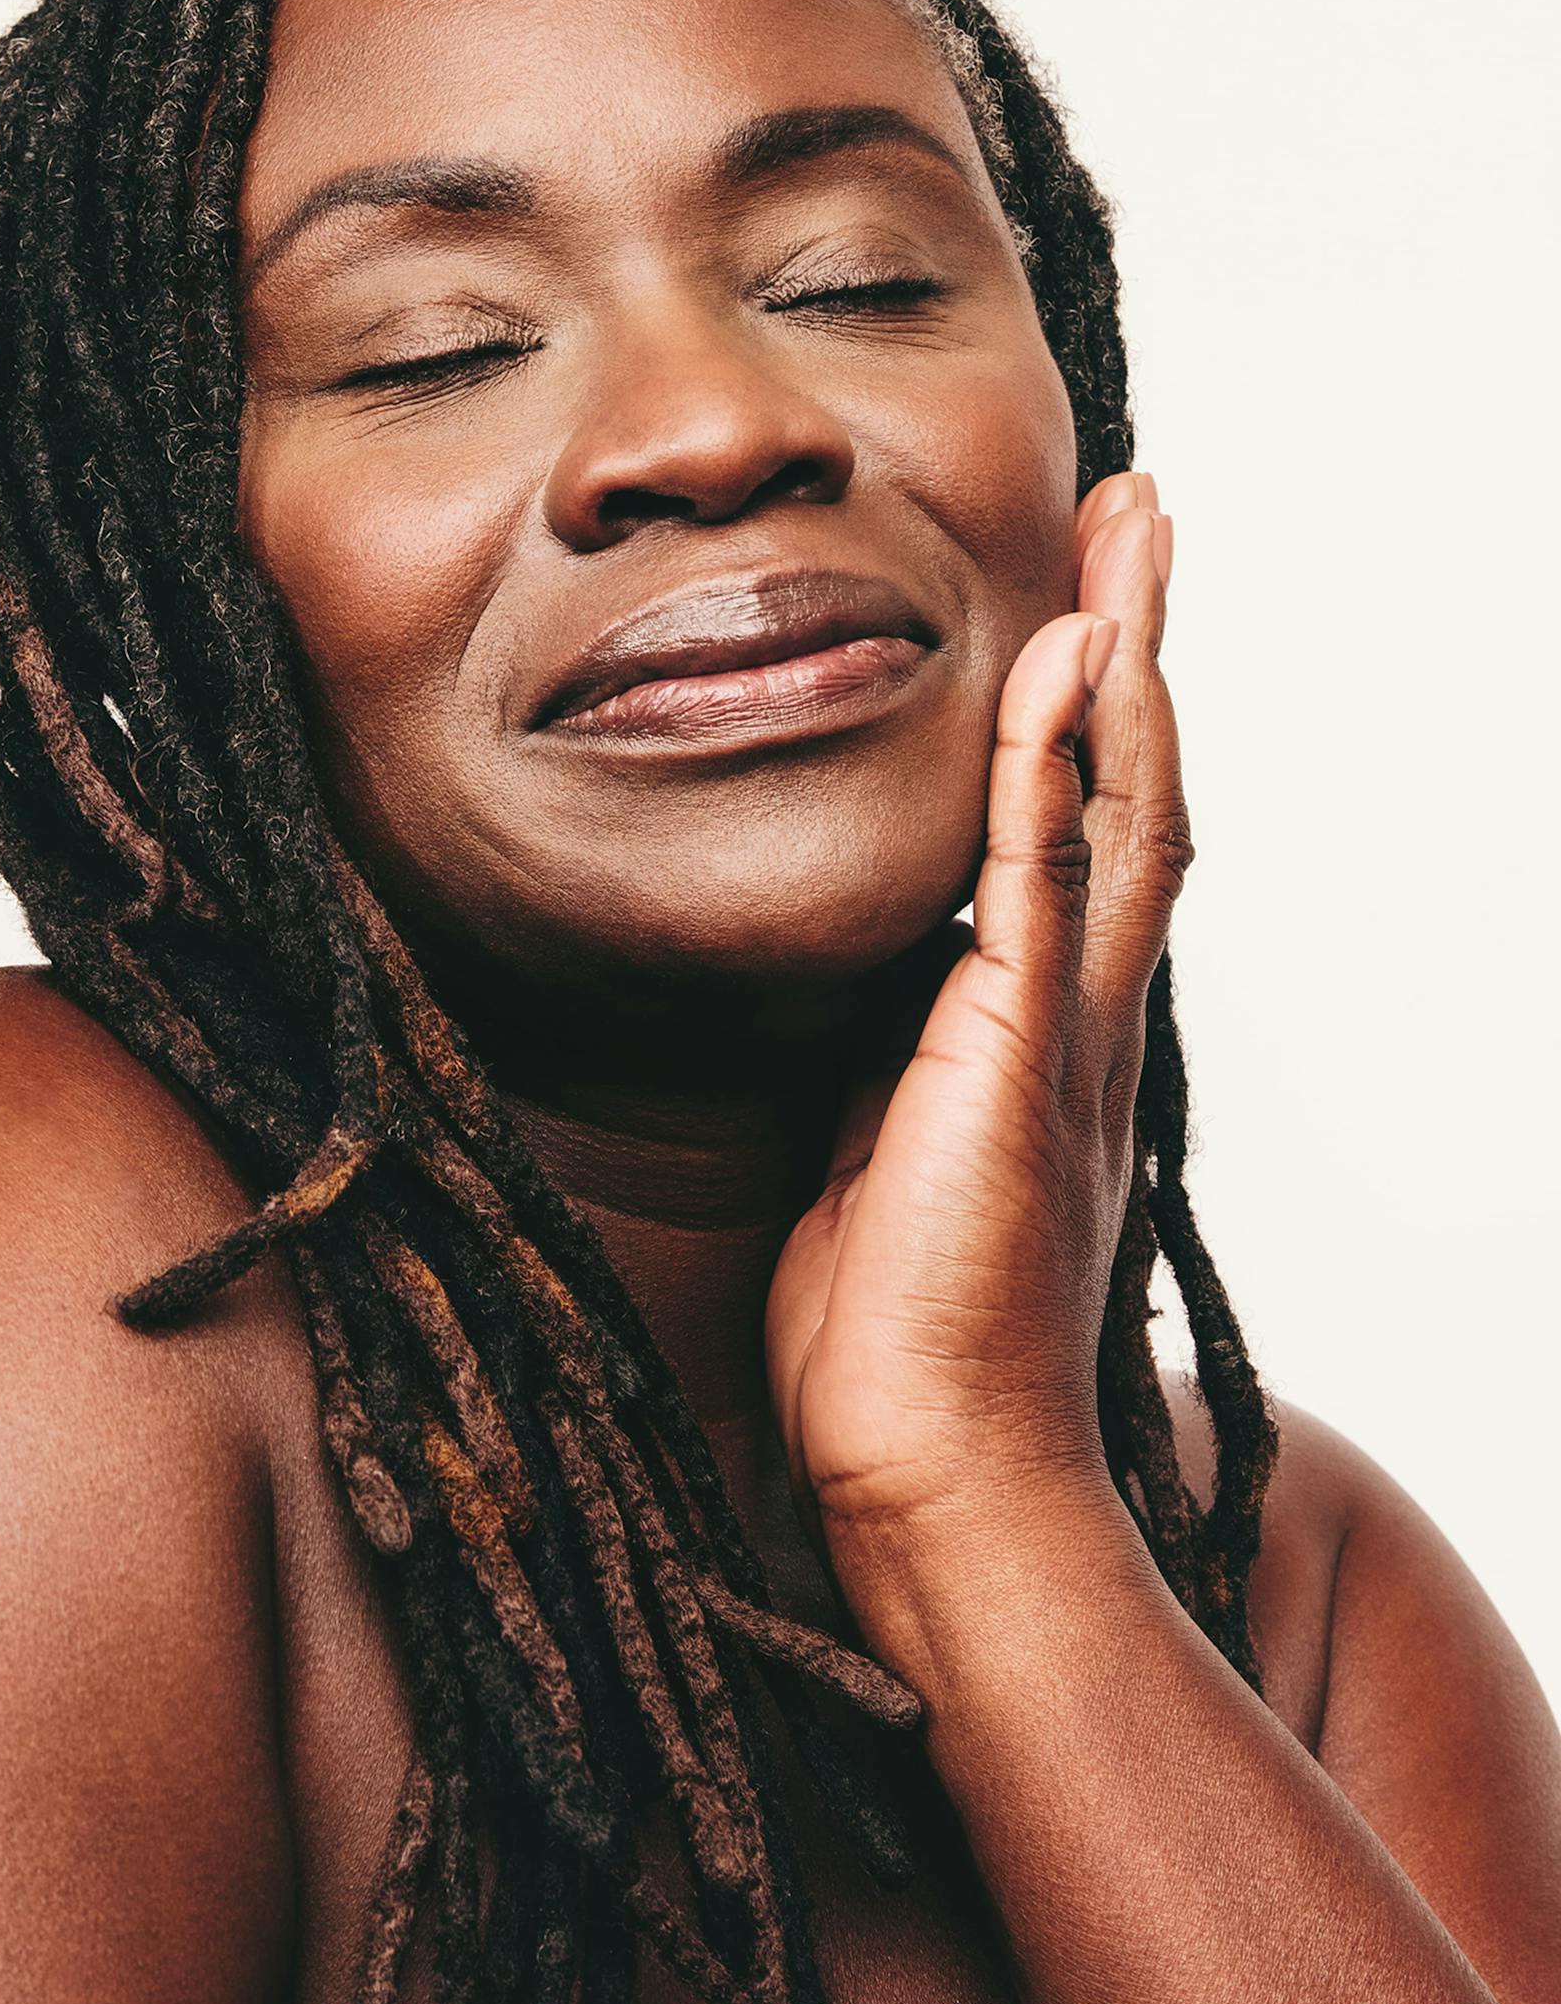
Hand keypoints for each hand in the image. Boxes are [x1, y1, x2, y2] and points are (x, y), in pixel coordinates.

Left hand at [762, 471, 1185, 1565]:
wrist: (932, 1480)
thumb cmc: (896, 1344)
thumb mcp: (889, 1160)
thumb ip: (896, 1069)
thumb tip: (860, 1011)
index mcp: (1047, 1043)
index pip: (1087, 848)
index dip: (1094, 727)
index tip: (1082, 617)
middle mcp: (1083, 1024)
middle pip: (1136, 798)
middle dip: (1138, 653)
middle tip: (1142, 524)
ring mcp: (1062, 1038)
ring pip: (1122, 814)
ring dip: (1125, 667)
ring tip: (1131, 536)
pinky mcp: (1015, 1062)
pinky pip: (1040, 885)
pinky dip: (1057, 769)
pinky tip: (1063, 663)